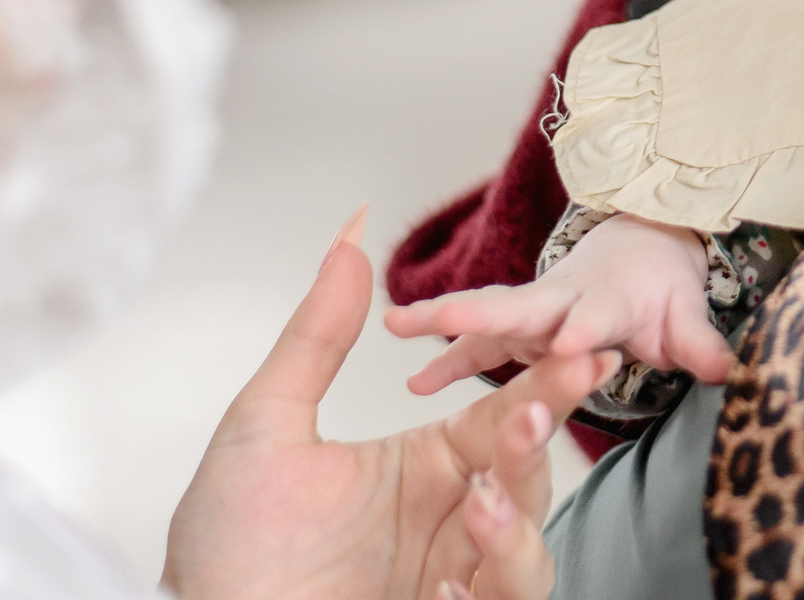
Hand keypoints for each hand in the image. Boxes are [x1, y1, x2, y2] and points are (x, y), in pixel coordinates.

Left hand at [162, 207, 593, 599]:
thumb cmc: (225, 548)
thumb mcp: (265, 427)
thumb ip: (317, 336)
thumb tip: (350, 237)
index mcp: (425, 466)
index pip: (503, 412)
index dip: (544, 381)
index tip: (578, 347)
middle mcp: (450, 521)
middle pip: (529, 474)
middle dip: (541, 438)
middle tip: (530, 409)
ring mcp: (452, 579)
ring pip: (530, 551)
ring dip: (519, 524)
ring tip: (483, 503)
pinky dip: (495, 588)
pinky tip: (454, 579)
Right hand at [386, 212, 734, 395]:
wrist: (638, 254)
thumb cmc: (659, 289)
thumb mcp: (686, 317)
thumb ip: (700, 344)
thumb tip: (731, 370)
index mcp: (606, 301)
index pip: (594, 316)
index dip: (582, 330)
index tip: (566, 343)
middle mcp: (562, 301)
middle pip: (522, 304)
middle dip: (484, 310)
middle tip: (446, 313)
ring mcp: (533, 312)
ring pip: (485, 314)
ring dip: (442, 320)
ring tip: (394, 325)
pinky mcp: (515, 327)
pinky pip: (475, 342)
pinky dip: (445, 357)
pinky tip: (411, 381)